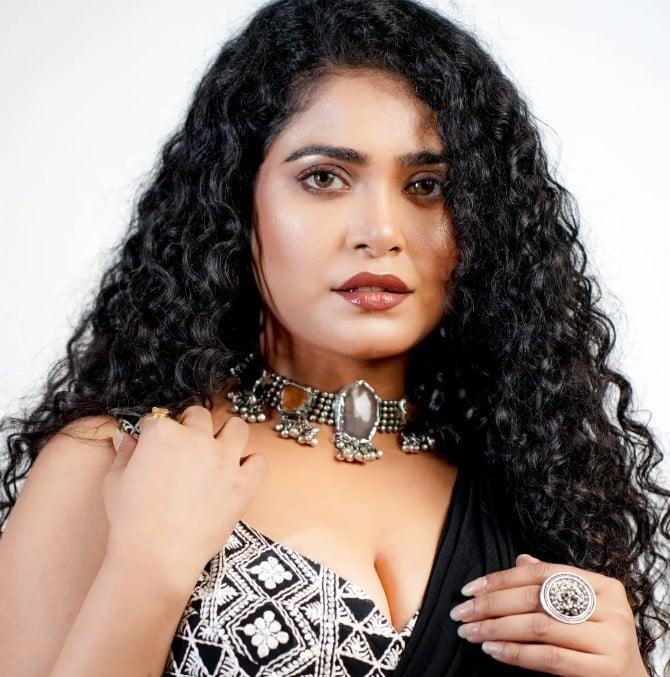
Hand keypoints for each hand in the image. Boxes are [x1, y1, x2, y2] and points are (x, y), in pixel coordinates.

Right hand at [103, 406, 268, 581]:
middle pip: (200, 415)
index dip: (154, 431)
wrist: (155, 557)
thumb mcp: (115, 481)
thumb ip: (125, 453)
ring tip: (218, 451)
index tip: (153, 443)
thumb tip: (127, 438)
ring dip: (228, 435)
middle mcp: (197, 438)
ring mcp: (224, 459)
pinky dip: (251, 466)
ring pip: (237, 427)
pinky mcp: (243, 483)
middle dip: (192, 424)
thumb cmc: (130, 521)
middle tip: (186, 444)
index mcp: (163, 434)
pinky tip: (238, 475)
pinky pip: (259, 461)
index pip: (159, 419)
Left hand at [449, 554, 647, 675]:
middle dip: (491, 605)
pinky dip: (515, 653)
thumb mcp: (583, 607)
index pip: (541, 573)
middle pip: (536, 598)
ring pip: (538, 627)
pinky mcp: (604, 670)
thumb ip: (554, 584)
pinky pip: (549, 658)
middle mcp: (610, 609)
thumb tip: (520, 559)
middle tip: (461, 612)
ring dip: (496, 629)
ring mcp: (610, 640)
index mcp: (603, 585)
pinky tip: (492, 650)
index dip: (501, 579)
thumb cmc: (601, 640)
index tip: (470, 589)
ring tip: (470, 631)